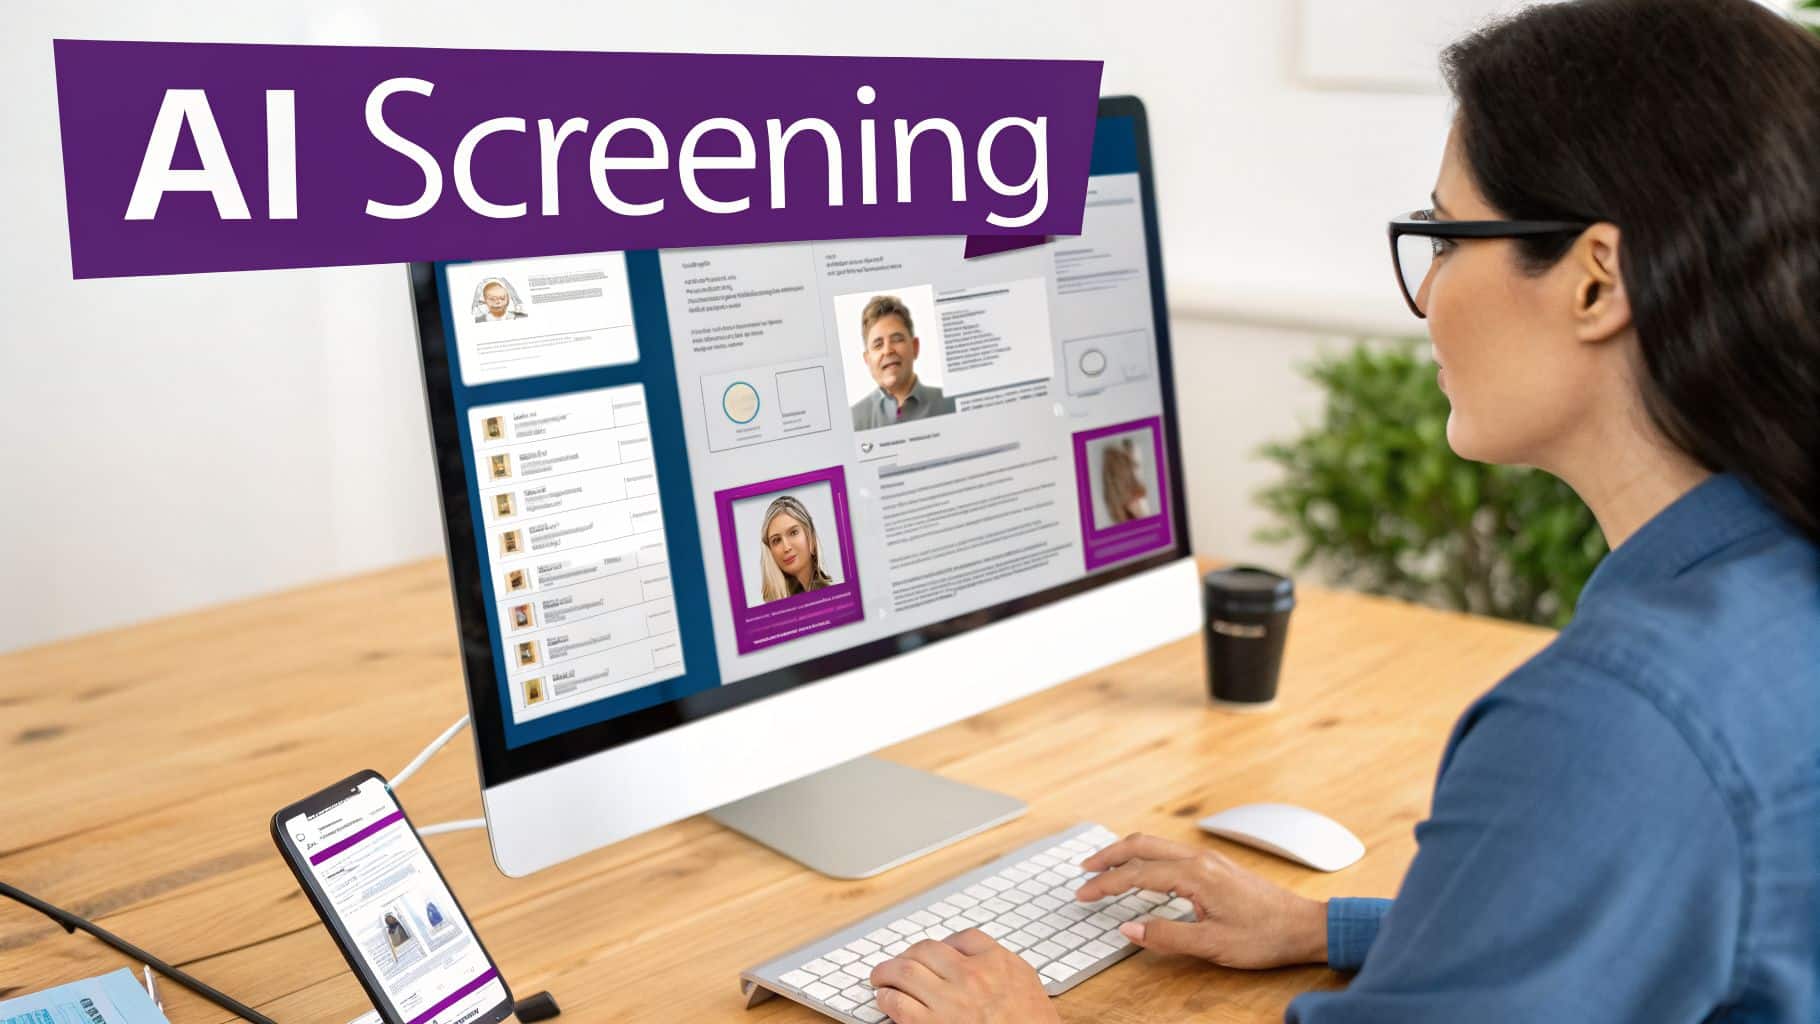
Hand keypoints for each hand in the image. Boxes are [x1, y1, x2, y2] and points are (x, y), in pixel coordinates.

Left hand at [869, 929, 1059, 1023]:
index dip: (944, 945)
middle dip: (906, 955)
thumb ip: (1003, 964)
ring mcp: (949, 1002)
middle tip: (897, 963)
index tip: (934, 954)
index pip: (963, 939)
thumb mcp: (1027, 983)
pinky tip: (886, 999)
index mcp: (996, 964)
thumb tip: (974, 956)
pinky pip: (898, 1004)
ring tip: (880, 977)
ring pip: (905, 972)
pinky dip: (887, 998)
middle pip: (926, 950)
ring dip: (887, 972)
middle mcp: (971, 977)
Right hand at [1076, 832, 1327, 969]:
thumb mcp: (1213, 945)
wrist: (1305, 926)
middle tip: (1084, 871)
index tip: (1083, 895)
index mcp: (1196, 875)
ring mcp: (1209, 859)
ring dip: (1127, 853)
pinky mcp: (1217, 866)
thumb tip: (1128, 927)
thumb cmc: (1265, 936)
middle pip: (1142, 845)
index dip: (1106, 885)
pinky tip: (1144, 870)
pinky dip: (1147, 856)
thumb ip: (1167, 936)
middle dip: (1109, 856)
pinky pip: (1171, 852)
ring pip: (1157, 845)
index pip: (1137, 874)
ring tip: (1105, 868)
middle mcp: (1200, 859)